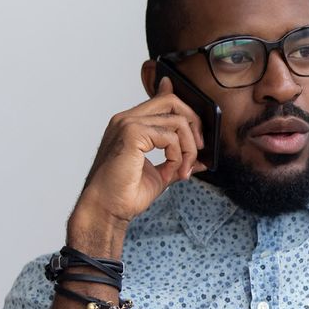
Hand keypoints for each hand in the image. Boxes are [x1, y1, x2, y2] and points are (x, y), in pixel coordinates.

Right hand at [74, 76, 207, 230]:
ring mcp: (128, 124)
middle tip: (200, 149)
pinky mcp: (132, 133)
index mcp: (129, 125)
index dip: (184, 106)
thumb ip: (178, 161)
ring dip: (189, 148)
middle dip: (194, 124)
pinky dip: (178, 156)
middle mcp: (127, 119)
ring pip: (177, 121)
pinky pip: (171, 137)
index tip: (198, 129)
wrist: (106, 209)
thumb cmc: (126, 194)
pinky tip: (172, 171)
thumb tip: (202, 160)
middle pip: (172, 101)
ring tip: (183, 170)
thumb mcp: (161, 174)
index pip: (161, 99)